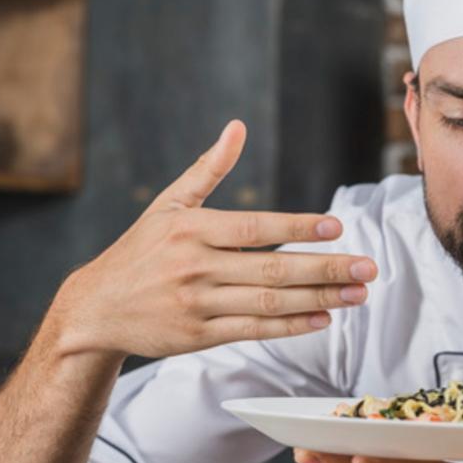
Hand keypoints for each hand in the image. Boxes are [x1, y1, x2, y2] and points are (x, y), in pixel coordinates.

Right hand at [47, 120, 377, 358]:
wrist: (95, 308)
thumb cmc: (140, 250)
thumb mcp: (168, 203)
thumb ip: (209, 167)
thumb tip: (237, 126)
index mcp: (191, 229)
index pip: (255, 228)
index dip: (297, 227)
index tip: (337, 226)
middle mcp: (195, 267)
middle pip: (271, 268)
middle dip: (325, 268)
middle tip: (368, 267)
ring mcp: (197, 305)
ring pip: (268, 302)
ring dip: (319, 299)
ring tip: (358, 293)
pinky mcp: (199, 336)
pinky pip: (253, 330)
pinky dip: (290, 326)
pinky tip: (323, 319)